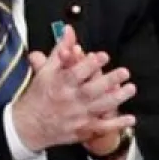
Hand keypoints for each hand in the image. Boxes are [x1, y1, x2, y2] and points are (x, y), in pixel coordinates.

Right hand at [10, 27, 136, 152]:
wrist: (28, 125)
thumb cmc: (38, 95)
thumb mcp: (45, 70)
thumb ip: (60, 50)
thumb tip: (69, 31)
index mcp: (59, 84)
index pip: (75, 73)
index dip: (89, 64)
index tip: (102, 56)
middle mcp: (69, 100)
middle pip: (91, 90)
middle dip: (109, 81)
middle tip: (124, 72)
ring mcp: (77, 116)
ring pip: (99, 107)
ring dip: (116, 98)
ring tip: (130, 88)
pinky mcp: (82, 129)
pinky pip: (102, 127)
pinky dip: (116, 124)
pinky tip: (129, 118)